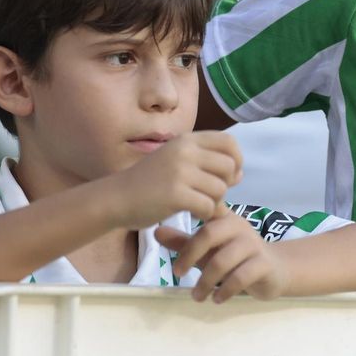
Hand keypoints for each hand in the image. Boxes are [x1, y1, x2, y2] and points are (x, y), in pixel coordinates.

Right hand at [107, 132, 242, 227]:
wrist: (116, 198)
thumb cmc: (148, 182)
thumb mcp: (176, 161)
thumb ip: (206, 163)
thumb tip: (240, 173)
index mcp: (186, 140)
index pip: (228, 142)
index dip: (237, 159)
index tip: (231, 175)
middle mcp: (185, 151)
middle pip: (229, 166)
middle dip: (226, 184)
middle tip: (210, 195)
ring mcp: (180, 172)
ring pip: (220, 189)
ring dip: (215, 202)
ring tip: (199, 205)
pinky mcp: (176, 194)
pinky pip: (208, 206)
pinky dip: (205, 215)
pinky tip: (193, 214)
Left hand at [157, 211, 288, 302]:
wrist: (275, 271)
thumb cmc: (236, 258)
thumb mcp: (208, 249)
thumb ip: (183, 242)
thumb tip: (156, 232)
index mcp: (224, 218)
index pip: (205, 209)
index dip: (190, 211)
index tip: (168, 225)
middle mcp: (239, 226)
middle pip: (209, 233)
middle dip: (189, 254)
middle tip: (176, 273)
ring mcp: (253, 244)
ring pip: (223, 260)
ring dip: (205, 281)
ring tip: (196, 296)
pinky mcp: (263, 264)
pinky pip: (240, 277)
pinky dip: (225, 291)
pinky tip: (217, 299)